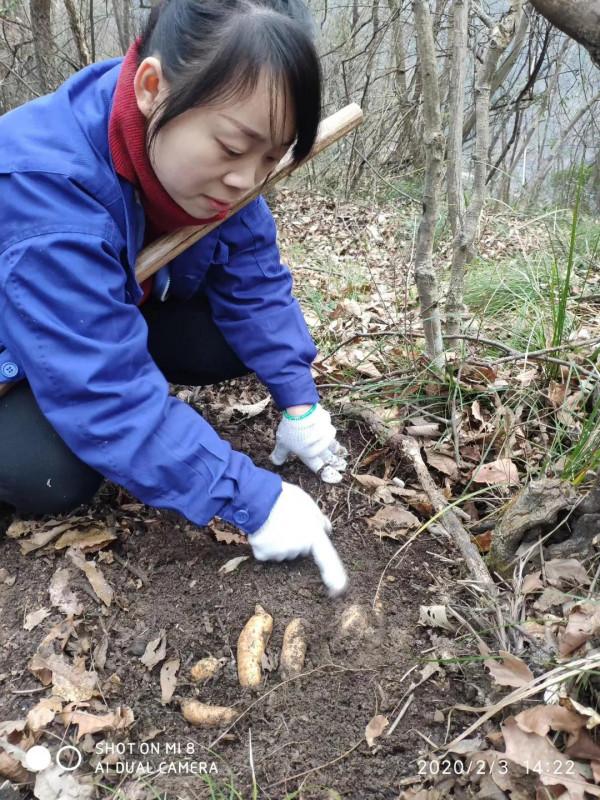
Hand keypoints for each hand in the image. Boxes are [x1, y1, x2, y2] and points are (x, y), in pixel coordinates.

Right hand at [248, 482, 347, 596]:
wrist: (259, 498)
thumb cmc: (285, 498)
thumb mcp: (308, 503)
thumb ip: (318, 519)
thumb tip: (326, 529)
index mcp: (313, 536)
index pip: (327, 559)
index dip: (334, 577)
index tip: (338, 591)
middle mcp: (298, 549)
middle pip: (299, 550)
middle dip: (295, 539)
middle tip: (288, 521)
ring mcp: (280, 554)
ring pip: (282, 551)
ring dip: (279, 541)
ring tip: (273, 522)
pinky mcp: (263, 555)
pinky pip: (266, 553)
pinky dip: (264, 545)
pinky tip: (262, 530)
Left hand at [270, 404, 347, 481]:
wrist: (300, 411)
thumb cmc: (290, 430)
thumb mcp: (282, 444)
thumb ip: (280, 454)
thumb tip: (275, 462)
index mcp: (309, 455)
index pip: (321, 468)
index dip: (329, 474)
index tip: (337, 478)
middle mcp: (320, 447)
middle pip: (330, 458)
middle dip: (337, 462)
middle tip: (343, 465)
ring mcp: (326, 435)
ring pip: (333, 444)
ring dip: (337, 449)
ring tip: (342, 452)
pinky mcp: (328, 424)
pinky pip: (330, 429)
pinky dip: (330, 432)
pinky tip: (330, 432)